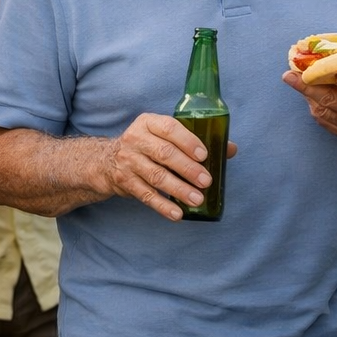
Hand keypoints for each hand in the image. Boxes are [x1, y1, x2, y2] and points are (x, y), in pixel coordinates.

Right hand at [99, 113, 232, 221]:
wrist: (107, 160)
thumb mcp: (164, 135)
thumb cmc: (147, 146)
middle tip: (206, 181)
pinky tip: (177, 214)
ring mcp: (128, 161)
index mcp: (148, 123)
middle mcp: (135, 139)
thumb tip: (229, 148)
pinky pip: (146, 195)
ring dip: (178, 189)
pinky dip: (163, 206)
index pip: (169, 128)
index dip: (188, 142)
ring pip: (156, 176)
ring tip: (197, 199)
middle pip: (164, 154)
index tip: (204, 155)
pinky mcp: (124, 182)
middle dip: (188, 169)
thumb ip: (194, 140)